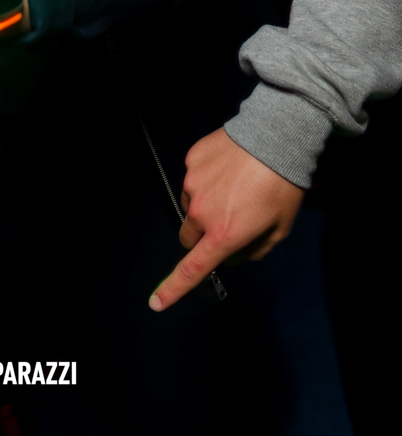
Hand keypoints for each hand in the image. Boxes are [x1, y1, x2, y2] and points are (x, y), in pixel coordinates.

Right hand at [148, 128, 304, 311]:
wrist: (276, 136)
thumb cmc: (283, 186)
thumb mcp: (278, 229)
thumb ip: (253, 250)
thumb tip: (233, 253)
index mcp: (224, 234)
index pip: (192, 269)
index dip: (173, 289)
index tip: (155, 303)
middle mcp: (202, 211)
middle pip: (188, 236)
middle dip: (202, 236)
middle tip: (227, 221)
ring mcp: (193, 183)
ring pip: (191, 206)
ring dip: (205, 205)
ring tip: (234, 186)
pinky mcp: (191, 160)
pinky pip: (194, 178)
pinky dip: (207, 179)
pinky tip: (228, 168)